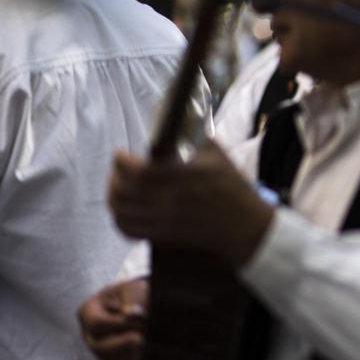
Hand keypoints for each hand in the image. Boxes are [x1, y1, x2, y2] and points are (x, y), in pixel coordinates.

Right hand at [79, 278, 148, 359]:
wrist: (143, 305)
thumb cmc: (134, 294)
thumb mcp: (134, 288)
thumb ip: (133, 298)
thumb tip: (132, 315)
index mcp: (88, 313)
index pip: (97, 324)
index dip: (120, 323)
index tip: (142, 318)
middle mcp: (90, 336)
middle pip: (101, 348)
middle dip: (126, 343)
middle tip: (145, 337)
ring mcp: (101, 352)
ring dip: (133, 357)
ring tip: (150, 347)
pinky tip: (151, 356)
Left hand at [108, 140, 273, 267]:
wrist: (245, 226)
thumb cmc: (234, 189)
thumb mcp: (218, 156)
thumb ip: (196, 138)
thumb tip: (180, 123)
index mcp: (182, 177)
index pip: (137, 171)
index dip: (121, 161)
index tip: (121, 154)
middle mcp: (170, 200)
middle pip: (124, 191)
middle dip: (114, 177)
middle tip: (117, 170)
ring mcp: (165, 221)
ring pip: (122, 212)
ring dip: (113, 198)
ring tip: (117, 188)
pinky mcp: (165, 236)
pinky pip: (130, 231)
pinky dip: (120, 220)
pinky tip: (123, 211)